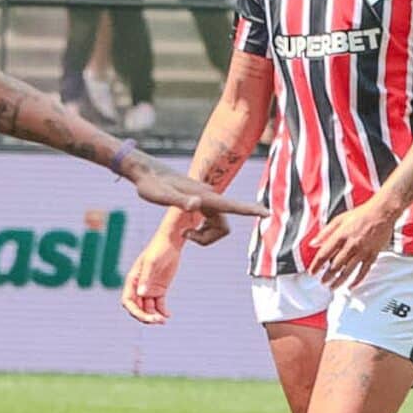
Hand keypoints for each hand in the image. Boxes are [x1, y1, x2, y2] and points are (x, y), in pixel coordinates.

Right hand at [120, 231, 182, 324]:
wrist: (171, 242)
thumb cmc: (159, 249)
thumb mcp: (152, 263)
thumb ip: (146, 278)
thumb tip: (141, 294)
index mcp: (132, 280)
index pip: (128, 301)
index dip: (134, 311)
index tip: (146, 317)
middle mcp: (139, 286)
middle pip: (137, 308)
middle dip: (145, 316)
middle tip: (158, 321)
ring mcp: (149, 289)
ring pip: (148, 308)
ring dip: (154, 315)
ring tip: (164, 320)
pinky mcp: (160, 289)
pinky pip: (159, 304)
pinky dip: (162, 311)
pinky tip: (168, 315)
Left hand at [127, 161, 268, 225]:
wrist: (145, 173)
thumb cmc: (150, 185)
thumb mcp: (160, 196)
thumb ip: (179, 201)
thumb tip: (197, 205)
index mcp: (204, 197)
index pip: (232, 205)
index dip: (250, 210)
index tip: (267, 212)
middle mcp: (209, 198)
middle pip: (224, 228)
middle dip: (208, 239)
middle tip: (185, 236)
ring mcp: (206, 200)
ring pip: (218, 227)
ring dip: (204, 237)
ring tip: (184, 233)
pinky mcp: (201, 203)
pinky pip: (211, 224)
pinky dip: (201, 233)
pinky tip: (185, 230)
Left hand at [300, 194, 399, 289]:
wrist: (382, 212)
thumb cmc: (361, 214)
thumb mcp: (338, 219)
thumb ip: (325, 232)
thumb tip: (313, 243)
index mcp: (340, 236)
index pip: (324, 254)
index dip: (316, 265)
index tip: (312, 272)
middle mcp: (350, 245)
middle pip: (335, 265)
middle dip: (327, 276)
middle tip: (322, 282)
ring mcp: (362, 251)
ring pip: (348, 270)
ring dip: (339, 280)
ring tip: (333, 287)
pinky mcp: (373, 255)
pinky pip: (364, 270)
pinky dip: (357, 279)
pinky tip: (352, 285)